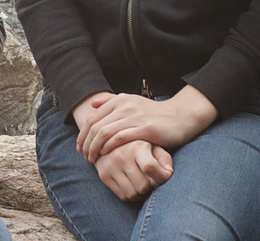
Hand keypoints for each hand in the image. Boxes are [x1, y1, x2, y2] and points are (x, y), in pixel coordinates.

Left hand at [77, 86, 217, 162]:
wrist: (180, 116)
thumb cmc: (153, 113)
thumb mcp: (132, 102)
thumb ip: (111, 101)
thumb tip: (92, 104)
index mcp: (119, 100)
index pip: (92, 118)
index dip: (82, 134)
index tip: (79, 146)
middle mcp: (124, 106)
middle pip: (95, 126)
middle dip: (86, 143)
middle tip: (83, 155)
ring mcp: (134, 117)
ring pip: (105, 133)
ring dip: (95, 147)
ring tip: (92, 158)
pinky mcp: (144, 129)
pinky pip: (120, 138)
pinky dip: (109, 147)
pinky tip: (105, 155)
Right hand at [94, 139, 173, 201]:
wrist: (110, 142)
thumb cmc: (140, 147)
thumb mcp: (154, 147)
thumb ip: (164, 158)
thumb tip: (168, 172)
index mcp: (136, 146)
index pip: (150, 167)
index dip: (162, 176)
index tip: (166, 175)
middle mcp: (121, 156)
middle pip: (144, 186)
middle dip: (152, 186)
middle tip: (152, 179)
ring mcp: (110, 166)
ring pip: (133, 194)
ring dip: (142, 193)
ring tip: (143, 182)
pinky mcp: (104, 175)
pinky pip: (123, 196)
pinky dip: (132, 195)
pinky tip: (133, 184)